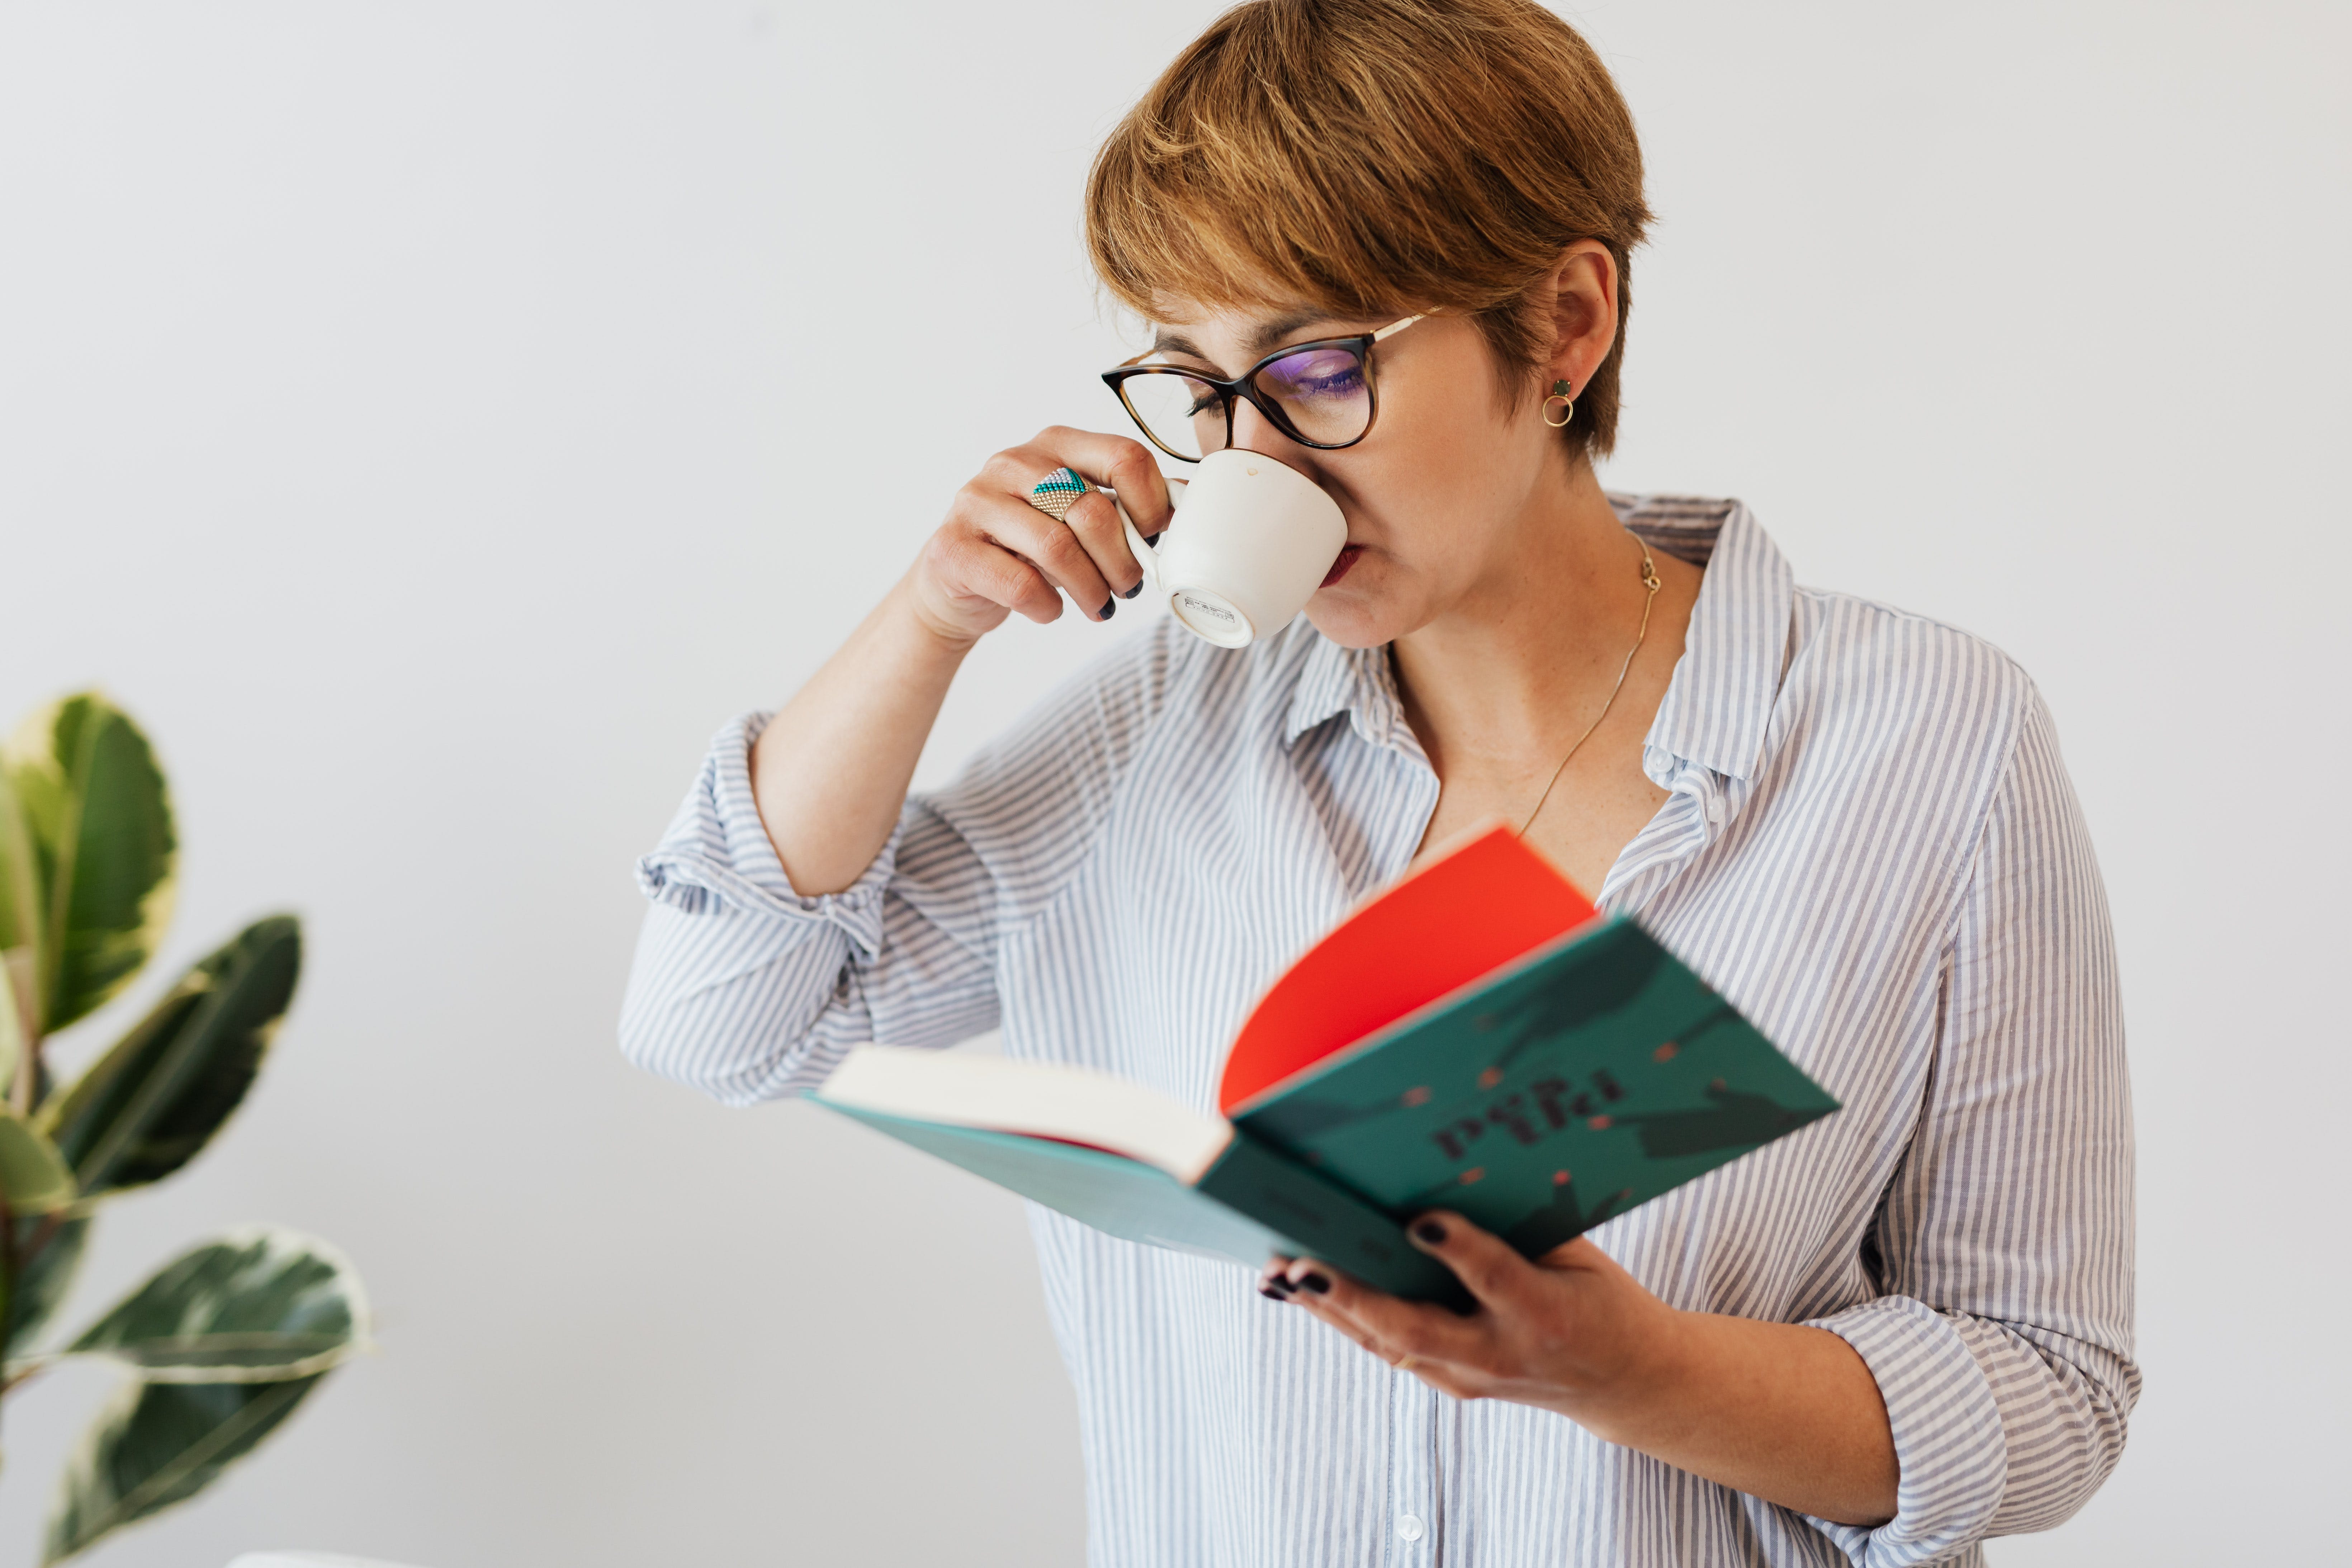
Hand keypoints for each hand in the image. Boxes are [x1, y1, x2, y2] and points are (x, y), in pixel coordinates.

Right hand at [906, 427, 1174, 646]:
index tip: (1152, 540)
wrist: (958, 582)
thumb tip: (1187, 505)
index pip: (1124, 457)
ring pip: (1056, 548)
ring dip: (1090, 589)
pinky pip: (1020, 584)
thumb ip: (1124, 506)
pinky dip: (1048, 606)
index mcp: (1055, 445)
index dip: (1151, 506)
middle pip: (1091, 510)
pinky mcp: (953, 547)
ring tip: (1098, 605)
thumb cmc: (1030, 548)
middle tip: (1128, 587)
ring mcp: (977, 501)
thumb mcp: (1078, 517)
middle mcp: (1013, 463)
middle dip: (1122, 561)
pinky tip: (1051, 609)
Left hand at [1260, 1212, 1676, 1434]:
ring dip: (1329, 1307)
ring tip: (1278, 1270)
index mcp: (1546, 1314)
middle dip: (1356, 1296)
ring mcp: (1470, 1379)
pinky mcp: (1450, 1383)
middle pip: (1417, 1330)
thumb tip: (1453, 1169)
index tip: (1419, 1218)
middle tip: (1303, 1264)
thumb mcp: (1578, 1255)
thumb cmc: (1598, 1298)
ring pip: (1387, 1343)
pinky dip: (1341, 1317)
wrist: (1624, 1380)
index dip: (1457, 1248)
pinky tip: (1298, 1289)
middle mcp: (1500, 1355)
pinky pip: (1387, 1347)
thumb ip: (1521, 1223)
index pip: (1493, 1277)